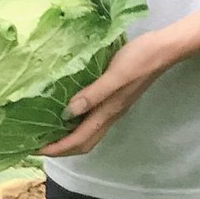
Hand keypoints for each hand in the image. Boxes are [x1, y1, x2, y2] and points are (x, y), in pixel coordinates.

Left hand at [41, 33, 176, 156]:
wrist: (165, 49)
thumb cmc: (140, 58)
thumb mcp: (116, 74)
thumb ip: (94, 94)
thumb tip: (67, 113)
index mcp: (108, 111)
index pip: (79, 140)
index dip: (57, 148)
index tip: (34, 149)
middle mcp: (110, 114)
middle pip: (84, 143)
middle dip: (60, 149)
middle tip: (36, 144)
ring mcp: (114, 107)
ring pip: (88, 132)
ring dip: (67, 137)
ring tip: (47, 130)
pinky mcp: (115, 97)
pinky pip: (91, 119)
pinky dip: (75, 123)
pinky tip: (66, 110)